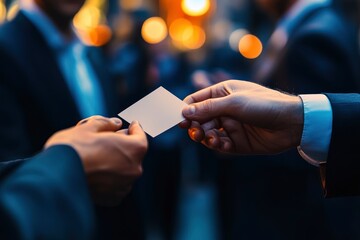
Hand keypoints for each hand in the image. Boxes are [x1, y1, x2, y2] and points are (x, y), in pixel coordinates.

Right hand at [44, 116, 147, 205]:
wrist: (55, 177)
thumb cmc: (73, 149)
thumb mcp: (88, 127)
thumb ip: (106, 124)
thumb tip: (115, 123)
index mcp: (134, 149)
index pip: (140, 136)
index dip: (135, 128)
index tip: (132, 124)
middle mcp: (134, 169)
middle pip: (132, 153)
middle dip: (123, 145)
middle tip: (108, 138)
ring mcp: (124, 185)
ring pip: (124, 170)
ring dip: (116, 162)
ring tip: (97, 156)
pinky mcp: (112, 198)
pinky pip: (115, 184)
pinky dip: (109, 178)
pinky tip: (95, 171)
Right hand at [180, 80, 303, 154]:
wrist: (293, 123)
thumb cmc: (264, 104)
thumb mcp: (234, 102)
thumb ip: (208, 108)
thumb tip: (184, 111)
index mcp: (222, 93)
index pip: (197, 101)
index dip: (186, 109)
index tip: (178, 119)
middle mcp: (224, 109)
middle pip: (200, 119)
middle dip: (195, 126)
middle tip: (195, 132)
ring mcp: (231, 126)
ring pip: (208, 133)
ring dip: (205, 136)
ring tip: (210, 139)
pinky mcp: (237, 141)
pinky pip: (220, 144)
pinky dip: (217, 145)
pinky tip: (220, 143)